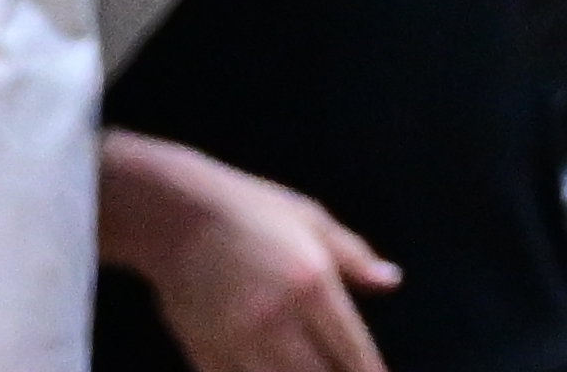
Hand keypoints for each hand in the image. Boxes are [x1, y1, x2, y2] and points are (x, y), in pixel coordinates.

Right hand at [99, 141, 400, 371]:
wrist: (174, 214)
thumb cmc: (250, 210)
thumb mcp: (311, 220)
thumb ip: (354, 256)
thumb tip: (391, 281)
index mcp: (312, 285)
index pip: (352, 351)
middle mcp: (278, 320)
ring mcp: (238, 342)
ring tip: (307, 370)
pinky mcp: (205, 354)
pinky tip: (270, 369)